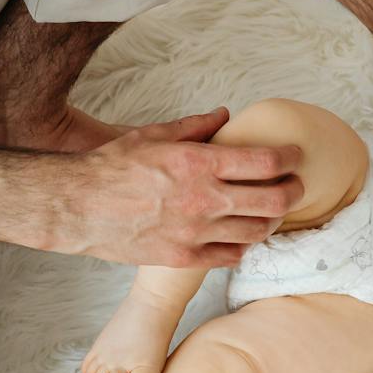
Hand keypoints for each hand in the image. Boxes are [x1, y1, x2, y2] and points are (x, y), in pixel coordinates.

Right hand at [55, 108, 304, 266]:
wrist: (76, 207)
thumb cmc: (113, 167)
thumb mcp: (154, 136)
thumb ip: (196, 126)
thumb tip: (225, 115)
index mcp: (199, 164)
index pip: (266, 161)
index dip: (290, 158)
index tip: (296, 156)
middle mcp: (203, 199)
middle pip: (275, 200)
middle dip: (294, 190)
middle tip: (296, 185)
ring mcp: (195, 233)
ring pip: (258, 232)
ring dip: (273, 220)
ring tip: (272, 210)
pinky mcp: (183, 258)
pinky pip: (231, 256)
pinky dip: (244, 245)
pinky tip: (242, 234)